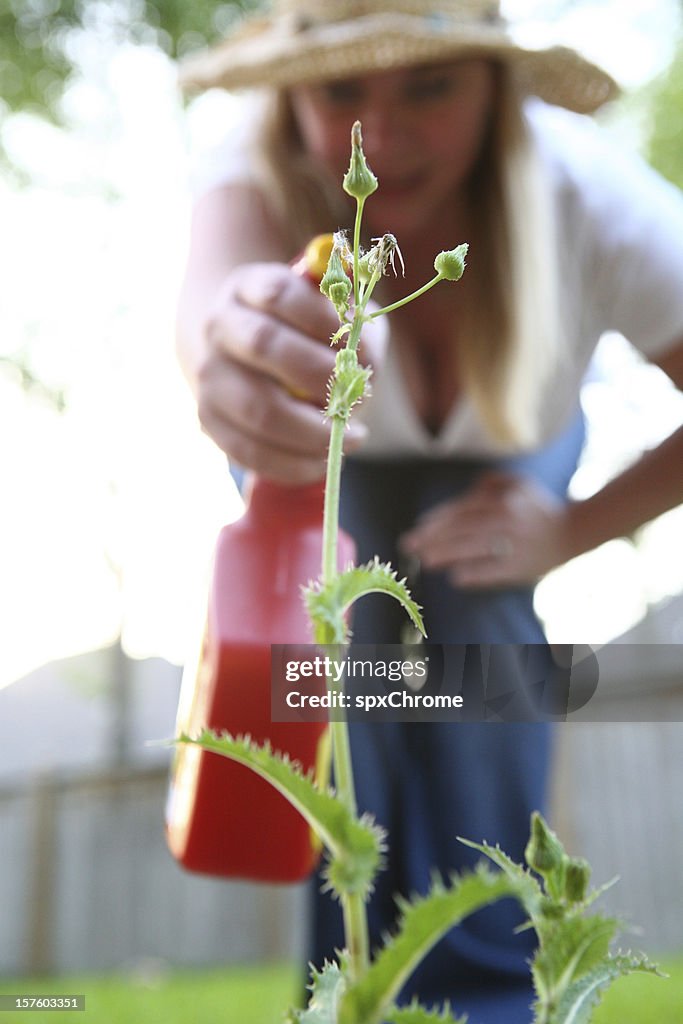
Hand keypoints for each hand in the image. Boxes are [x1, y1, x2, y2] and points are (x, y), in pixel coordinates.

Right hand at [195, 262, 385, 482]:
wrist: (241, 354)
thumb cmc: (303, 334)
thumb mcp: (331, 314)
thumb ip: (354, 327)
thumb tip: (364, 362)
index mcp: (248, 286)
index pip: (280, 292)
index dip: (325, 319)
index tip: (359, 347)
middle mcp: (219, 326)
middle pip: (264, 345)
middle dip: (320, 375)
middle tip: (358, 398)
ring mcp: (208, 375)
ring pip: (257, 409)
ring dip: (313, 430)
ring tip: (350, 438)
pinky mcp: (208, 420)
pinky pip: (250, 451)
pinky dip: (293, 463)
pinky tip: (323, 461)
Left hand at [400, 471, 574, 587]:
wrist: (575, 530)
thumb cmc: (539, 508)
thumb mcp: (518, 484)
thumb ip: (490, 483)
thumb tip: (464, 491)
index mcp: (502, 500)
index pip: (463, 510)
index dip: (438, 519)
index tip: (418, 528)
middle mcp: (506, 520)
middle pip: (463, 529)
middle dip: (433, 538)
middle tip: (409, 546)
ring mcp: (514, 543)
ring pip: (475, 549)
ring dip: (447, 555)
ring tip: (425, 561)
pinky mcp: (522, 565)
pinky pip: (495, 571)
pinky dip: (476, 574)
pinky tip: (456, 578)